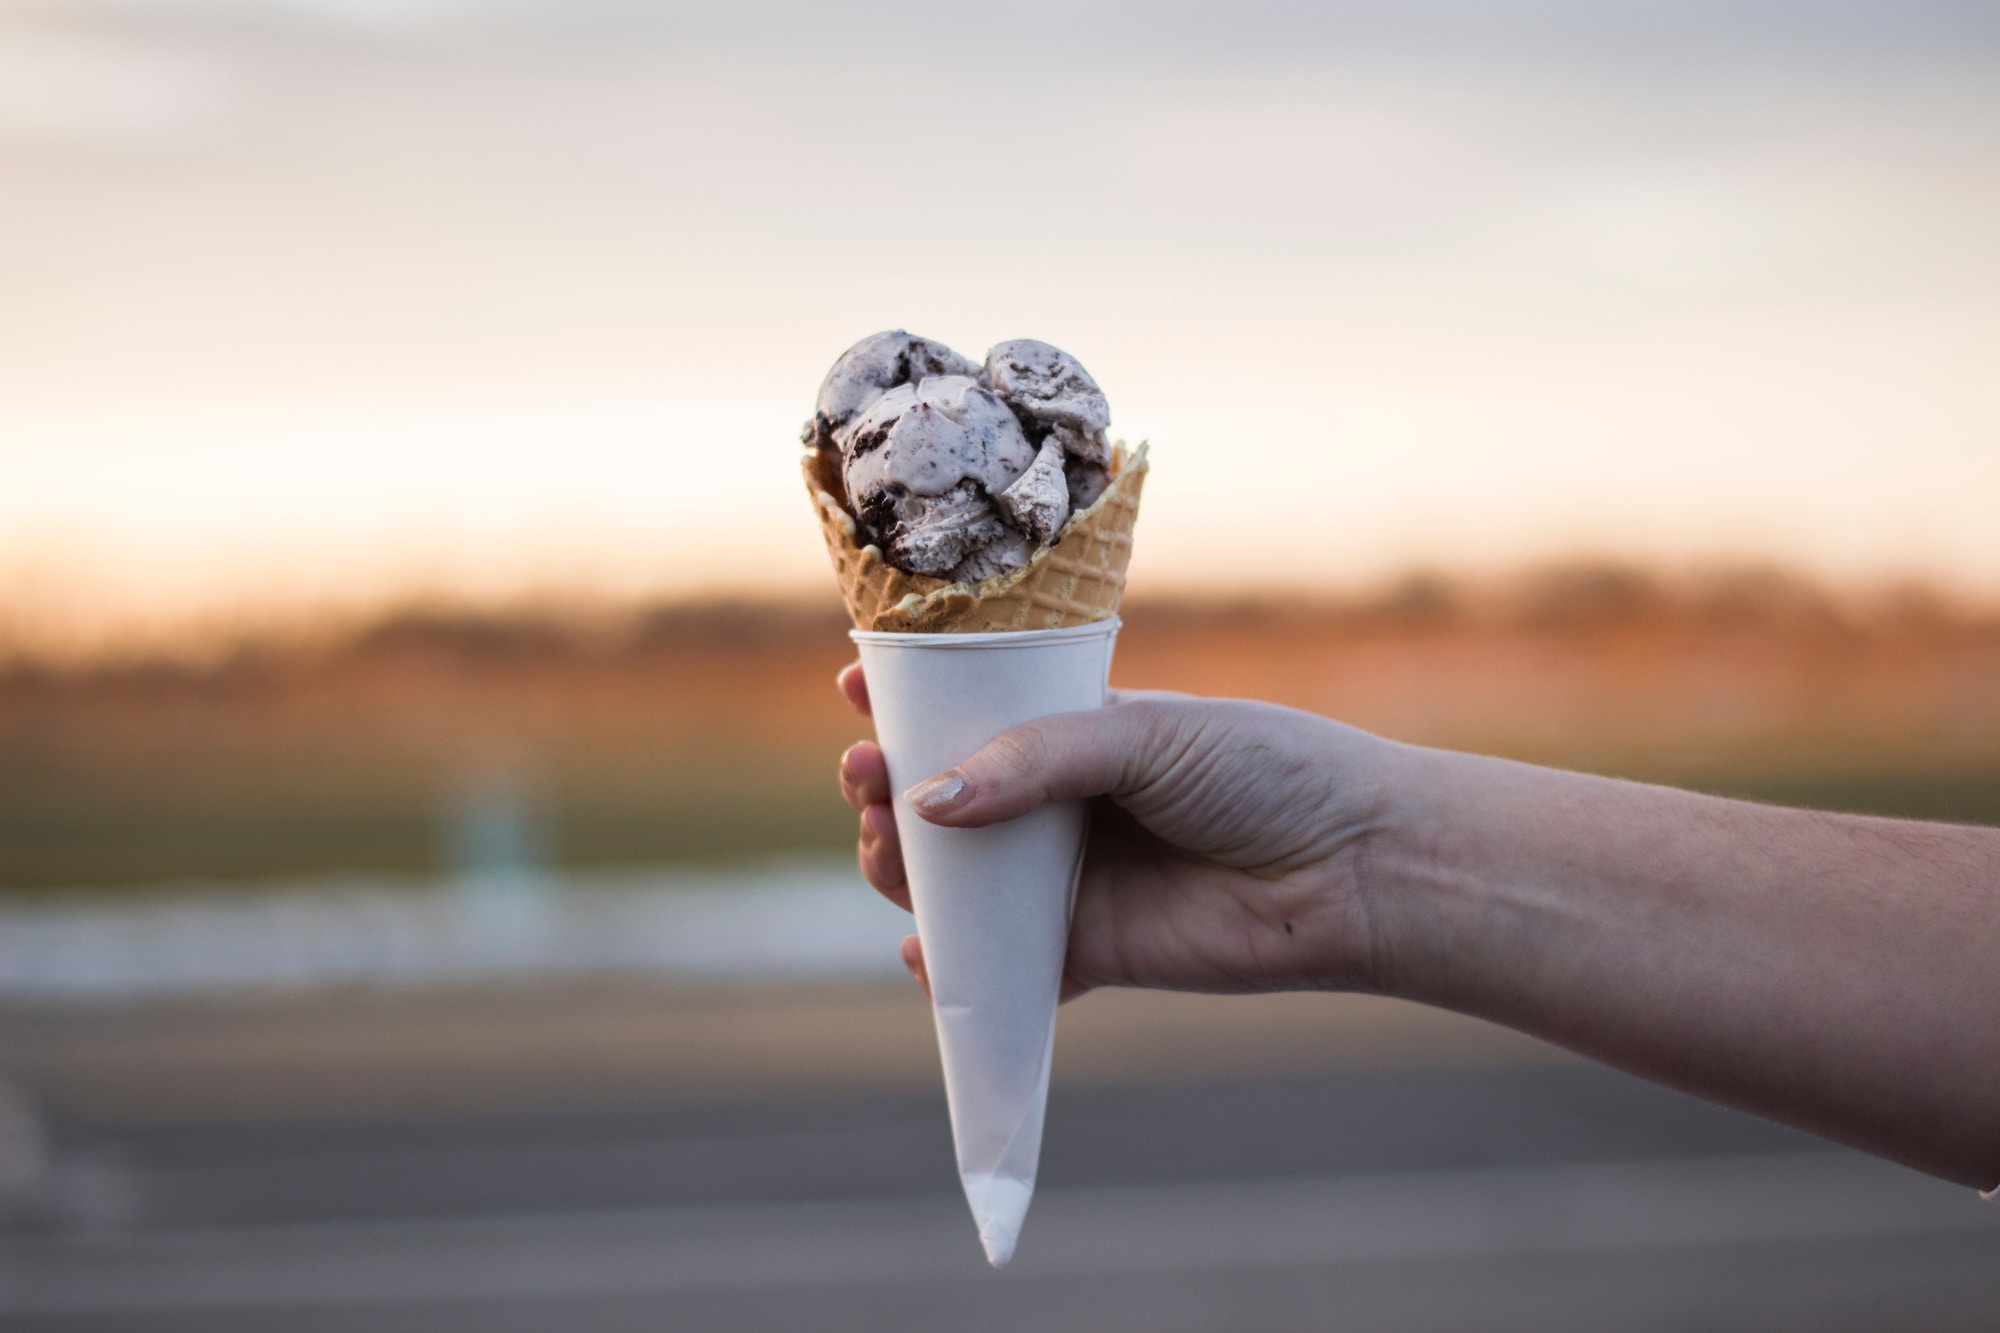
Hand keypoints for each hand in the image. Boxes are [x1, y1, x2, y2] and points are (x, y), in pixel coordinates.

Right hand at [835, 663, 1397, 999]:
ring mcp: (1072, 881)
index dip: (910, 702)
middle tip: (865, 774)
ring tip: (888, 844)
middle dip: (889, 788)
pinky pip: (1004, 968)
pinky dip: (956, 969)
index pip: (974, 714)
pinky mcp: (1089, 953)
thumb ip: (1037, 761)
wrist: (1355, 867)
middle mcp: (1064, 807)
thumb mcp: (1144, 734)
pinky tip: (927, 955)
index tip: (858, 685)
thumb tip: (929, 799)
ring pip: (959, 883)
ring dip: (906, 867)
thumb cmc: (1266, 772)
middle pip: (945, 804)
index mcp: (1077, 733)